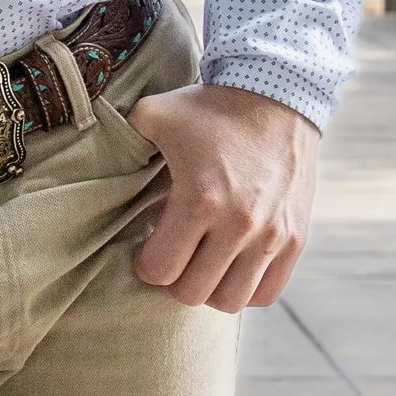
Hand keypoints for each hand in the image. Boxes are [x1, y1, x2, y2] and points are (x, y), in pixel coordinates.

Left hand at [125, 82, 319, 313]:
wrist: (279, 94)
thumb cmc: (210, 108)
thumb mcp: (156, 114)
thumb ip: (123, 139)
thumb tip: (100, 160)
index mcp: (200, 200)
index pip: (160, 271)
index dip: (147, 263)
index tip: (149, 247)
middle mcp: (239, 224)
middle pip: (192, 293)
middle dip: (175, 279)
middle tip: (174, 257)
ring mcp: (272, 235)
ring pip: (231, 301)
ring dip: (211, 288)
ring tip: (204, 264)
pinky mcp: (296, 239)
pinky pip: (267, 292)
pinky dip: (247, 287)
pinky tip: (234, 265)